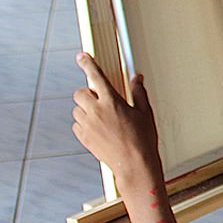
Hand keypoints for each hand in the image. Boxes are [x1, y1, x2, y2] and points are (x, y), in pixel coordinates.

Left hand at [72, 53, 162, 185]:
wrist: (134, 165)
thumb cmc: (142, 140)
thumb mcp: (145, 113)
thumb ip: (138, 92)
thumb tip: (137, 78)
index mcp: (112, 102)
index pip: (96, 76)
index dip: (87, 64)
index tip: (81, 56)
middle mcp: (96, 112)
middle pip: (80, 93)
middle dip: (87, 93)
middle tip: (101, 100)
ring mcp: (88, 126)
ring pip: (77, 109)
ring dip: (86, 109)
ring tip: (102, 118)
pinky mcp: (84, 138)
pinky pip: (76, 125)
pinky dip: (84, 123)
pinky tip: (99, 129)